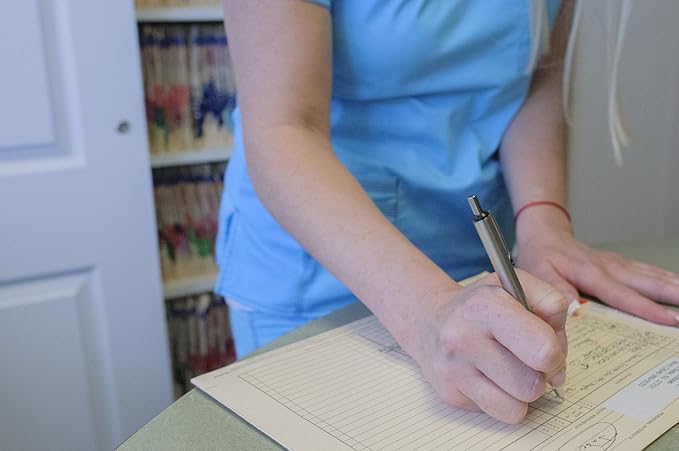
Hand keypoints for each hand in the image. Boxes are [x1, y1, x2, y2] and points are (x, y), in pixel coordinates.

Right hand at [411, 272, 567, 423]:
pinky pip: (500, 414)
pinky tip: (492, 380)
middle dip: (539, 376)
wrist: (430, 320)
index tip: (548, 350)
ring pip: (518, 407)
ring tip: (509, 370)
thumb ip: (550, 307)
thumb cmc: (481, 307)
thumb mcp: (515, 287)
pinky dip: (504, 402)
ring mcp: (454, 369)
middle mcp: (464, 337)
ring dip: (522, 393)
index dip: (556, 354)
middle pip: (533, 385)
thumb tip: (558, 366)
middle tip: (528, 361)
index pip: (544, 348)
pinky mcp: (449, 393)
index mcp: (487, 305)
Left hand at [515, 208, 678, 325]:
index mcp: (591, 273)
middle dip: (675, 296)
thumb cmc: (540, 256)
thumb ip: (556, 291)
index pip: (623, 295)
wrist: (544, 234)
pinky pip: (649, 273)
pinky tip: (678, 286)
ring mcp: (618, 265)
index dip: (647, 309)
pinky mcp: (621, 265)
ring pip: (653, 276)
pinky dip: (667, 279)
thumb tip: (574, 310)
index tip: (670, 321)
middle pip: (649, 284)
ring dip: (675, 287)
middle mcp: (610, 267)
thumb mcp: (538, 275)